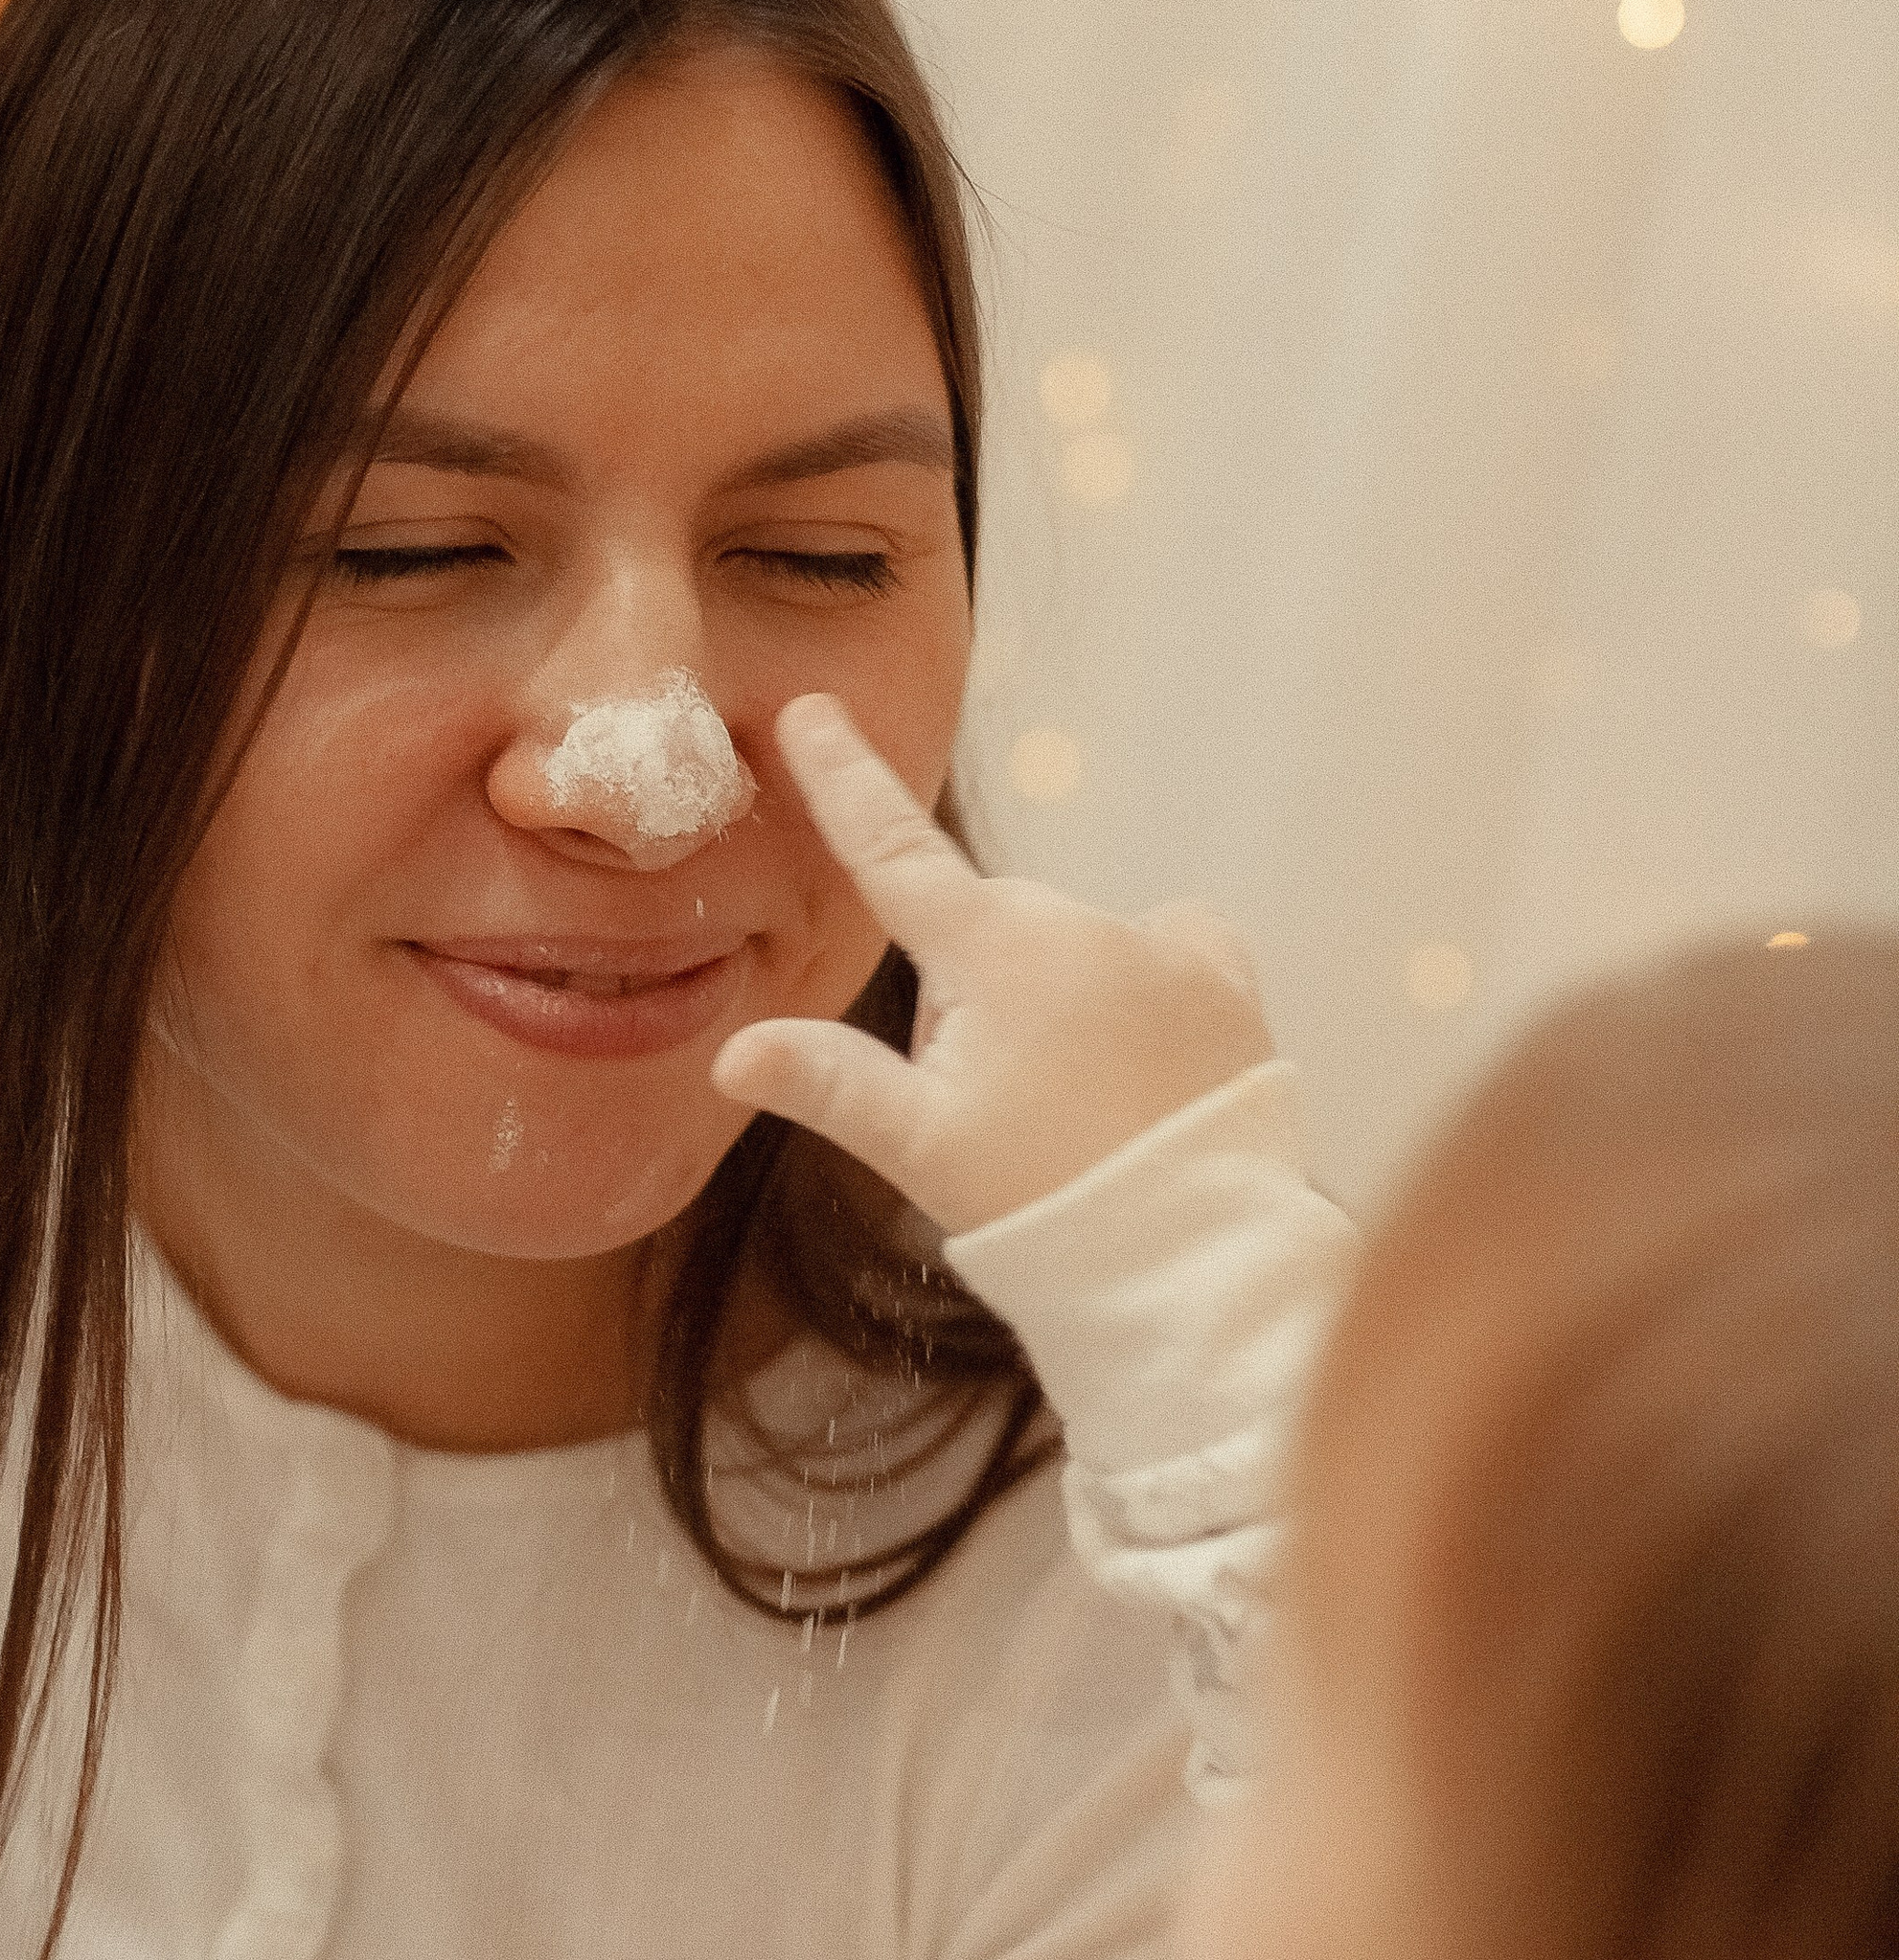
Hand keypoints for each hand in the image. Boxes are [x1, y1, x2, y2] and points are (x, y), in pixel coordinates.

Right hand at [710, 693, 1273, 1236]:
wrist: (1193, 1253)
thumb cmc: (1041, 1198)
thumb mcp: (919, 1146)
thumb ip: (828, 1083)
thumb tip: (733, 1053)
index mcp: (993, 948)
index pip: (893, 852)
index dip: (843, 779)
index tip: (811, 707)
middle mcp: (1081, 920)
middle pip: (990, 931)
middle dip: (973, 993)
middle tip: (987, 1102)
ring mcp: (1161, 943)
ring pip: (1073, 949)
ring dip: (1059, 1002)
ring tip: (1075, 1110)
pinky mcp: (1225, 978)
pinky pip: (1166, 951)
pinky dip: (1144, 990)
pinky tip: (1144, 1063)